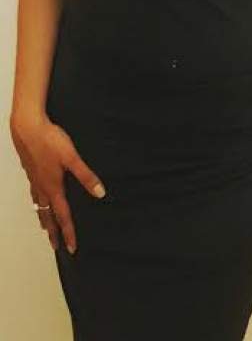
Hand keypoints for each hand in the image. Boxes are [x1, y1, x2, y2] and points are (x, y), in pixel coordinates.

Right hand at [10, 113, 105, 253]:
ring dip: (44, 219)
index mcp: (53, 187)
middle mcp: (42, 188)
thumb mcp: (72, 158)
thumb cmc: (50, 141)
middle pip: (48, 216)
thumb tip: (100, 193)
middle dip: (54, 232)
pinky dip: (37, 203)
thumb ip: (86, 176)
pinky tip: (38, 200)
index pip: (63, 216)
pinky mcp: (31, 171)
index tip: (71, 248)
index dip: (68, 232)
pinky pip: (34, 194)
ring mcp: (34, 180)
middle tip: (56, 246)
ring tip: (46, 228)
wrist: (27, 128)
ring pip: (39, 206)